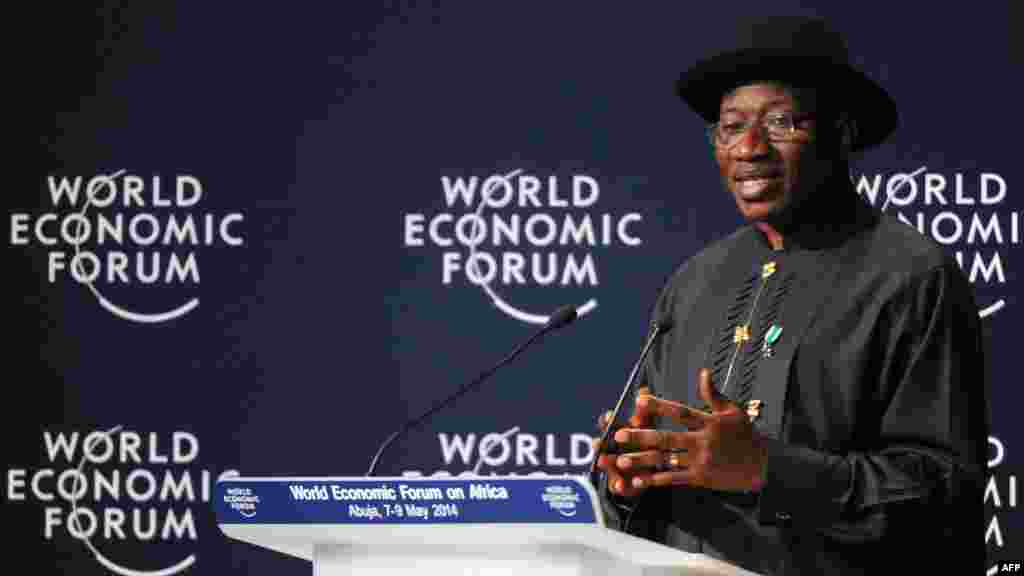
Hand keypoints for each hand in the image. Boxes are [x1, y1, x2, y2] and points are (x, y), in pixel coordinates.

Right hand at [592, 386, 655, 496]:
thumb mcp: (650, 426)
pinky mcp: (623, 484)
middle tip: (597, 441)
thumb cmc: (650, 444)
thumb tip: (644, 389)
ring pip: (609, 464)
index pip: (610, 424)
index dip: (609, 421)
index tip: (609, 417)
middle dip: (601, 443)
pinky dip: (620, 485)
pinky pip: (620, 485)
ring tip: (602, 462)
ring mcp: (617, 467)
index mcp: (622, 432)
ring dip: (606, 463)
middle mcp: (615, 450)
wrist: (656, 471)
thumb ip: (647, 410)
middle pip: (605, 445)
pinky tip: (620, 486)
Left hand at [613, 368, 768, 492]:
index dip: (659, 406)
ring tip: (621, 460)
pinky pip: (674, 479)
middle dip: (641, 436)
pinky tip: (639, 480)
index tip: (639, 400)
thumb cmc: (747, 435)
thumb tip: (704, 372)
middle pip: (667, 438)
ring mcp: (701, 461)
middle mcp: (703, 441)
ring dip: (642, 460)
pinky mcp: (701, 478)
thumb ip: (714, 394)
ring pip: (666, 460)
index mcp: (709, 422)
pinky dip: (656, 480)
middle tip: (619, 435)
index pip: (680, 412)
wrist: (765, 466)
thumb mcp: (734, 411)